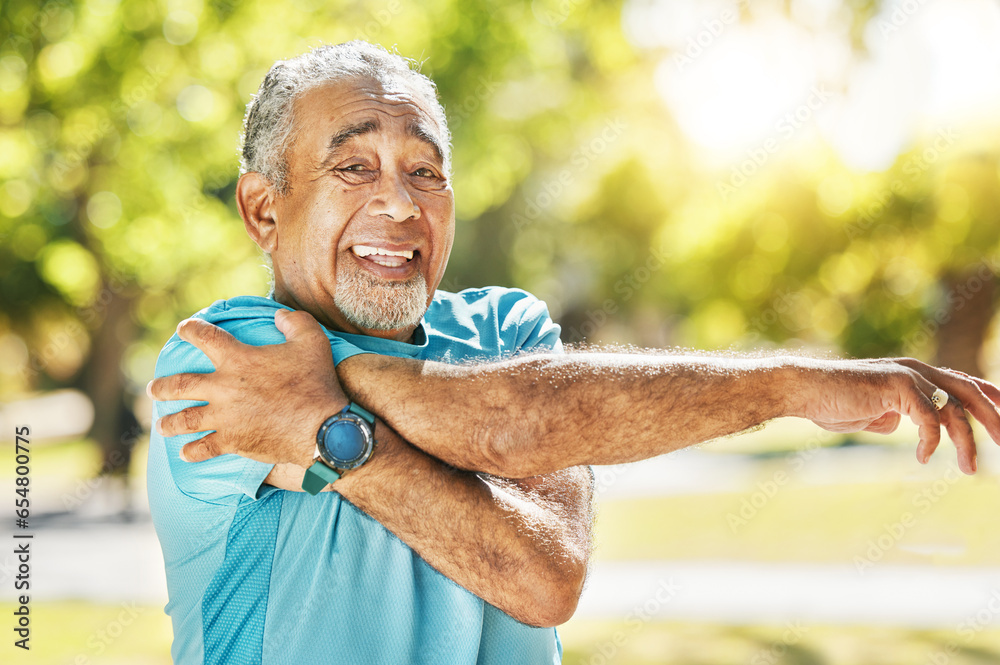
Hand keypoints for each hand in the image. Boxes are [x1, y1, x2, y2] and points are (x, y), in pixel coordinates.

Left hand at [148, 309, 347, 465]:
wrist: (322, 428)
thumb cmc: (316, 383)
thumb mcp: (312, 341)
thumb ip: (294, 321)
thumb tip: (278, 315)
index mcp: (238, 360)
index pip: (205, 337)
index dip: (191, 329)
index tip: (183, 329)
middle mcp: (223, 388)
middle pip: (181, 385)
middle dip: (163, 386)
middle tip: (154, 388)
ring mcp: (225, 418)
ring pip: (185, 420)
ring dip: (170, 422)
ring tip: (162, 424)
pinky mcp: (233, 442)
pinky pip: (204, 448)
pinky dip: (193, 451)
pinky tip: (186, 453)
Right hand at [791, 357, 999, 473]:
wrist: (806, 390)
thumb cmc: (833, 403)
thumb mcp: (873, 412)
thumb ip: (895, 415)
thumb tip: (907, 427)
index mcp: (916, 373)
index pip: (966, 384)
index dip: (991, 400)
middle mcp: (918, 369)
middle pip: (971, 392)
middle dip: (994, 419)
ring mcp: (909, 375)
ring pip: (955, 408)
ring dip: (968, 442)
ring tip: (971, 469)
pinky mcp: (897, 386)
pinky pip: (928, 418)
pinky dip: (930, 441)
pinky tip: (923, 458)